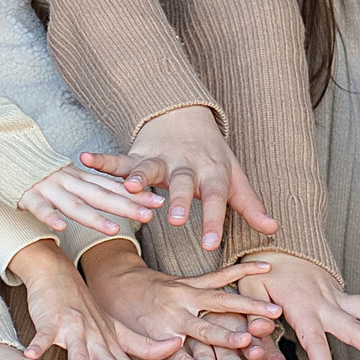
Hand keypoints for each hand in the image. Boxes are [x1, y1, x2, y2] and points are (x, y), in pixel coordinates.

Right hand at [7, 240, 179, 359]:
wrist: (57, 273)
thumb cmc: (84, 306)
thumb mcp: (113, 327)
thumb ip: (138, 345)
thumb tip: (174, 348)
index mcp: (112, 341)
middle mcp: (96, 337)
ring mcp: (74, 329)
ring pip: (79, 356)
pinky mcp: (51, 321)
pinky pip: (43, 336)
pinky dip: (37, 346)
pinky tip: (31, 356)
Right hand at [15, 162, 161, 236]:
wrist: (6, 156)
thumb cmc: (43, 174)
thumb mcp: (72, 178)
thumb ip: (94, 187)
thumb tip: (125, 197)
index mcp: (81, 177)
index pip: (113, 186)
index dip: (136, 194)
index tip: (158, 202)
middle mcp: (69, 181)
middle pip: (101, 195)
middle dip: (126, 206)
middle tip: (149, 216)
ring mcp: (48, 188)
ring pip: (74, 204)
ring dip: (95, 218)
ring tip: (114, 230)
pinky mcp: (28, 196)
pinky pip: (39, 208)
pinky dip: (50, 217)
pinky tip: (62, 229)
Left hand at [79, 241, 280, 359]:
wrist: (115, 284)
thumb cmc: (125, 324)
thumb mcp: (134, 352)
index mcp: (159, 337)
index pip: (178, 359)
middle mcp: (175, 316)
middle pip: (205, 330)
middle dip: (227, 338)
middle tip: (248, 344)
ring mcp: (184, 295)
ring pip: (220, 301)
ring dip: (248, 306)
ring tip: (274, 313)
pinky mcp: (192, 281)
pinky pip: (220, 276)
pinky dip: (243, 272)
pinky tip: (266, 267)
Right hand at [82, 104, 277, 252]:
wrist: (186, 115)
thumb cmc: (213, 155)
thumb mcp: (234, 177)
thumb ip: (250, 205)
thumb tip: (273, 228)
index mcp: (212, 173)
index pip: (216, 199)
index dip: (213, 220)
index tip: (210, 244)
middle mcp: (186, 165)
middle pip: (183, 184)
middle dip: (178, 201)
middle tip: (172, 221)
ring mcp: (160, 158)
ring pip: (150, 169)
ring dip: (140, 178)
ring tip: (132, 189)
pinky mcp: (138, 154)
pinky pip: (119, 158)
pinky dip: (103, 159)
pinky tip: (85, 159)